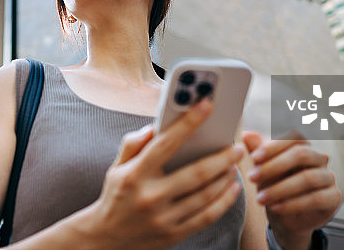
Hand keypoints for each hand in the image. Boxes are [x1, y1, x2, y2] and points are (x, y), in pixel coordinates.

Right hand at [83, 100, 245, 249]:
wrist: (106, 238)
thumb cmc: (116, 195)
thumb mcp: (116, 166)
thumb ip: (133, 143)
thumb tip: (155, 127)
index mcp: (135, 174)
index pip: (165, 143)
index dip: (188, 123)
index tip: (206, 106)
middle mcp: (150, 196)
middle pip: (196, 173)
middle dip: (221, 158)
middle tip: (236, 146)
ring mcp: (163, 218)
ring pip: (205, 196)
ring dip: (225, 178)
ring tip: (235, 165)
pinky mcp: (173, 235)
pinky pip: (206, 217)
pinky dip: (223, 202)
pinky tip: (232, 189)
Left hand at [243, 131, 340, 249]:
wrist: (285, 215)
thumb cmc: (274, 184)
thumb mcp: (262, 168)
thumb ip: (257, 151)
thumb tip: (246, 134)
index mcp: (303, 145)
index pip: (293, 137)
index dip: (274, 146)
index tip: (253, 158)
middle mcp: (319, 157)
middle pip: (301, 154)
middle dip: (274, 166)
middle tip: (252, 178)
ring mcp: (329, 177)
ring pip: (308, 178)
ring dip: (281, 189)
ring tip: (260, 198)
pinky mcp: (334, 197)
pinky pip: (317, 198)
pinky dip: (294, 204)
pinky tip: (276, 208)